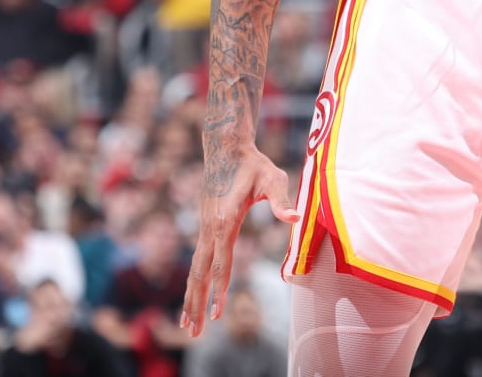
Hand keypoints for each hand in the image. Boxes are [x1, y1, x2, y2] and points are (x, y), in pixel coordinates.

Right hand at [180, 138, 296, 336]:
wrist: (226, 148)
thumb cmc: (254, 163)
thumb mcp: (272, 178)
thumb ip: (282, 200)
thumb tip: (294, 217)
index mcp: (225, 222)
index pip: (222, 264)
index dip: (219, 290)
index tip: (216, 315)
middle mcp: (209, 228)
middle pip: (200, 273)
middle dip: (195, 304)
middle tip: (193, 332)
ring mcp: (204, 227)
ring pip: (195, 269)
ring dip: (190, 296)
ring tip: (186, 323)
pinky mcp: (204, 225)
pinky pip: (198, 259)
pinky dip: (194, 280)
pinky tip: (194, 293)